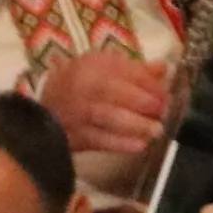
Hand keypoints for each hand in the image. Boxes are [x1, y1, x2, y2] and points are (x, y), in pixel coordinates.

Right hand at [40, 52, 171, 163]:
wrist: (48, 107)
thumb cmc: (83, 83)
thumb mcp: (103, 67)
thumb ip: (135, 69)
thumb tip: (163, 68)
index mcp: (91, 67)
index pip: (120, 71)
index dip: (146, 82)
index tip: (165, 92)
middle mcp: (83, 88)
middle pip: (112, 92)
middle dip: (142, 102)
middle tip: (163, 111)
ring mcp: (79, 114)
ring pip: (107, 118)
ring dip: (136, 125)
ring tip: (156, 130)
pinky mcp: (78, 137)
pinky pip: (100, 141)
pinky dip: (121, 144)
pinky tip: (140, 146)